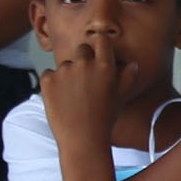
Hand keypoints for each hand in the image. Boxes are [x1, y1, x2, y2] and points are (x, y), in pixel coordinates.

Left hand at [38, 28, 127, 149]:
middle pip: (82, 49)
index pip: (101, 40)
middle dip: (82, 60)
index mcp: (104, 67)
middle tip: (83, 81)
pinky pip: (49, 74)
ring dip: (67, 74)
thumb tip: (132, 64)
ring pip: (65, 64)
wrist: (82, 140)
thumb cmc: (104, 120)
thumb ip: (126, 78)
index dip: (99, 46)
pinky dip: (52, 84)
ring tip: (72, 97)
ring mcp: (64, 71)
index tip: (97, 53)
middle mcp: (84, 64)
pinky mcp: (48, 80)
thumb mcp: (120, 98)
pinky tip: (60, 99)